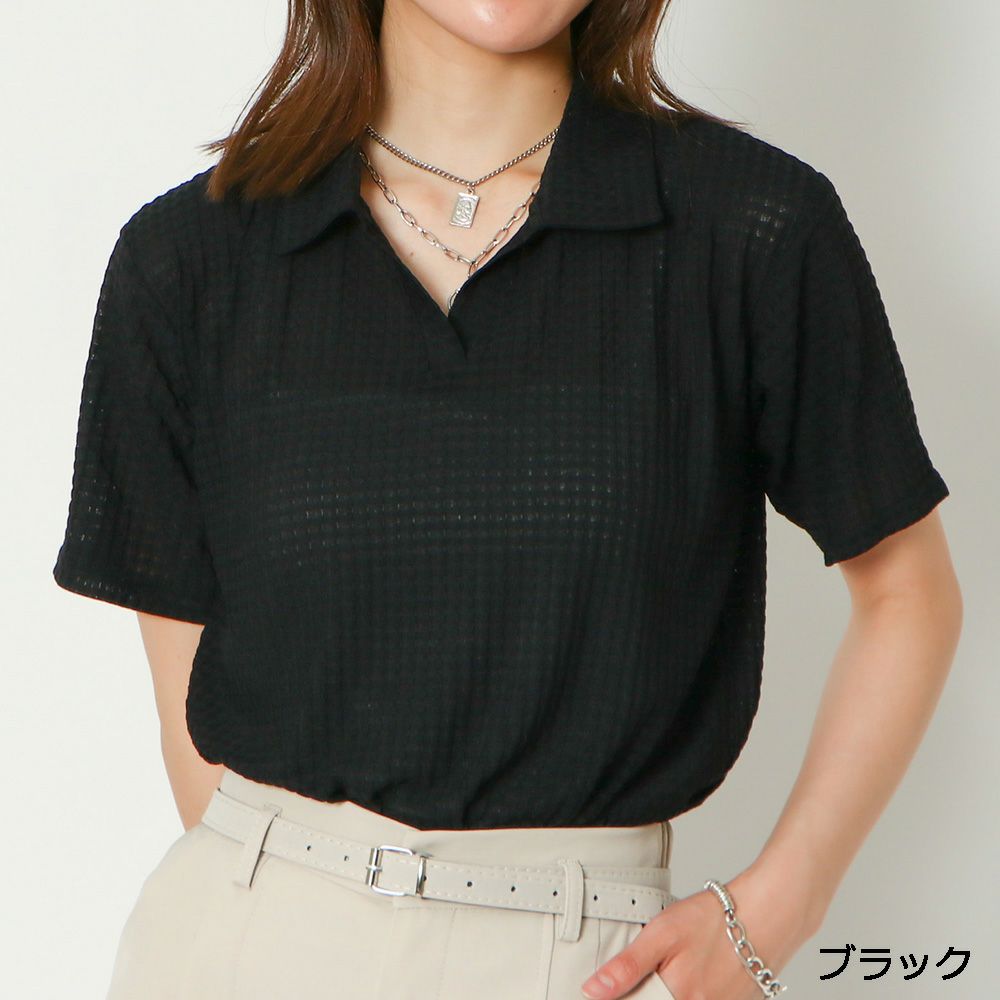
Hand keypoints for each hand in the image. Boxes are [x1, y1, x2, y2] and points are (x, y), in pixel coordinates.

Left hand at [579, 865, 815, 998]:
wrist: (767, 914)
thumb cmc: (714, 919)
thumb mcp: (662, 933)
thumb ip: (626, 966)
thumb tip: (592, 991)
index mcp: (678, 998)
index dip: (624, 998)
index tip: (616, 989)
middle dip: (647, 993)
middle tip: (650, 971)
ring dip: (669, 991)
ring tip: (678, 967)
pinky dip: (693, 992)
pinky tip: (694, 976)